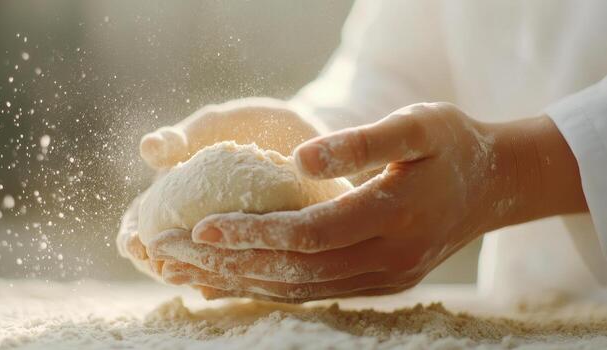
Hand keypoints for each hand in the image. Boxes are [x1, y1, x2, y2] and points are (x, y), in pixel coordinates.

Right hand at [118, 97, 324, 277]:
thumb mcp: (219, 123)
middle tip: (159, 266)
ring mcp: (233, 243)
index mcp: (177, 196)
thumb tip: (147, 149)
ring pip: (205, 272)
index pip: (142, 223)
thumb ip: (185, 136)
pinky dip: (235, 281)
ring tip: (194, 280)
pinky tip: (230, 284)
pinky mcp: (268, 253)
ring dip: (195, 277)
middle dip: (158, 266)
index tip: (134, 241)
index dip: (132, 236)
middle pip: (167, 257)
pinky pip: (248, 273)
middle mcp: (199, 227)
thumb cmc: (255, 125)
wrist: (311, 137)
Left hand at [152, 102, 586, 301]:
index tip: (201, 227)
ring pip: (301, 290)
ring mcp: (384, 279)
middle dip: (230, 263)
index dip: (253, 232)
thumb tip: (300, 161)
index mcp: (394, 216)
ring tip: (188, 273)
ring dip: (241, 282)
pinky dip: (270, 289)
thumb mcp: (419, 125)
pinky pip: (315, 293)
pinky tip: (232, 283)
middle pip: (295, 270)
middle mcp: (387, 259)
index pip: (309, 233)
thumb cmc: (453, 145)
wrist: (495, 184)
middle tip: (173, 255)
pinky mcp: (379, 285)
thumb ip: (363, 142)